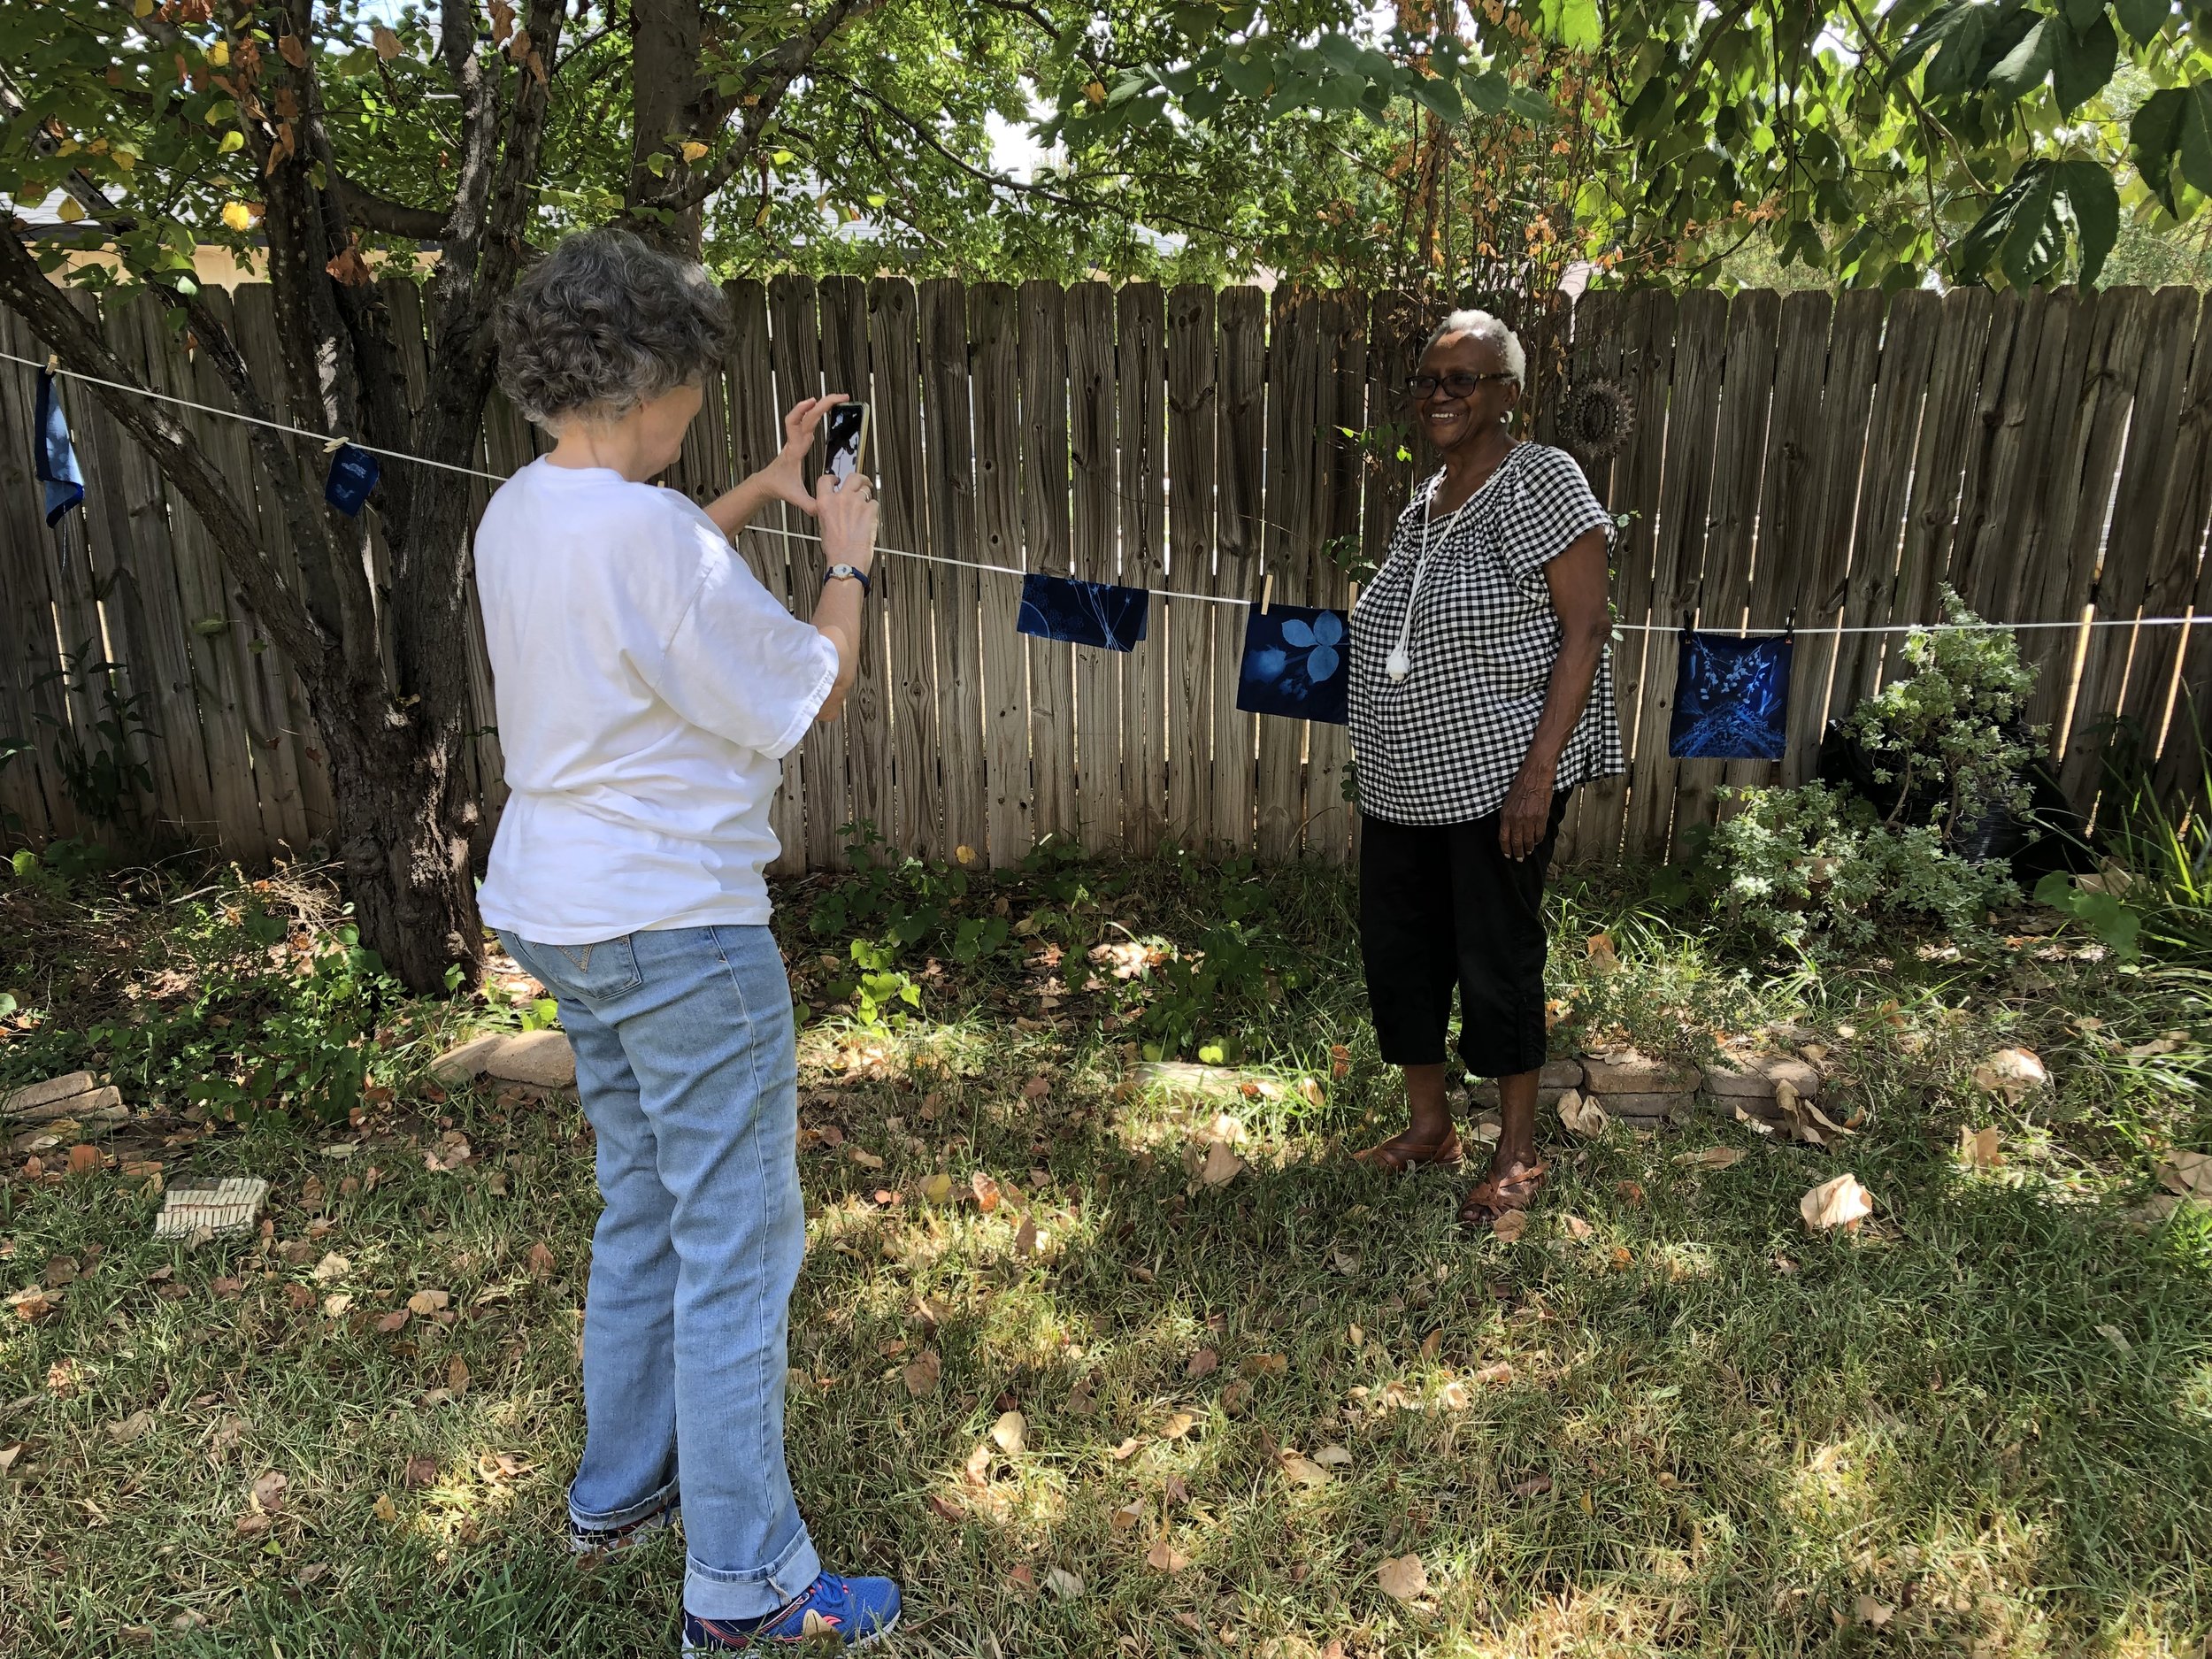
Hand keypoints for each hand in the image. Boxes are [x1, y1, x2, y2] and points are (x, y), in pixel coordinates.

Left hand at [764, 394, 846, 515]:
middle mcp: (795, 441)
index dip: (807, 411)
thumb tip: (823, 510)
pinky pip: (805, 420)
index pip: (799, 425)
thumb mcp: (796, 497)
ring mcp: (796, 439)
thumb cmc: (779, 486)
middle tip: (841, 397)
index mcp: (795, 450)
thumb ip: (810, 504)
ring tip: (834, 398)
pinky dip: (813, 411)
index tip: (817, 402)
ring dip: (818, 404)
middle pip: (806, 415)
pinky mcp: (799, 440)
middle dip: (824, 403)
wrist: (767, 483)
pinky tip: (821, 407)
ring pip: (805, 415)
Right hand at [816, 467, 877, 572]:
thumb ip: (830, 510)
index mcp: (825, 502)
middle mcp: (840, 499)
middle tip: (863, 482)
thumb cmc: (835, 549)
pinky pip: (875, 504)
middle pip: (852, 477)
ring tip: (866, 509)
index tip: (838, 480)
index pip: (826, 479)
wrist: (847, 560)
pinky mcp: (870, 510)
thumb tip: (837, 506)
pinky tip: (869, 520)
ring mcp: (856, 503)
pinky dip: (874, 510)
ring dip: (867, 497)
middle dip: (859, 478)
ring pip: (866, 490)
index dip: (833, 478)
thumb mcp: (823, 525)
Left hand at [1497, 760, 1556, 861]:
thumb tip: (1510, 831)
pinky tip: (1537, 841)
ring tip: (1529, 852)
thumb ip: (1508, 817)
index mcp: (1506, 816)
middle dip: (1518, 853)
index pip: (1503, 838)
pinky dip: (1538, 839)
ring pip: (1528, 840)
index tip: (1508, 855)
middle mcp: (1516, 819)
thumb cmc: (1520, 787)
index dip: (1506, 849)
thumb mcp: (1507, 802)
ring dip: (1528, 848)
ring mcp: (1529, 819)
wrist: (1535, 777)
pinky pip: (1539, 833)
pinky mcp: (1541, 817)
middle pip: (1516, 842)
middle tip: (1520, 859)